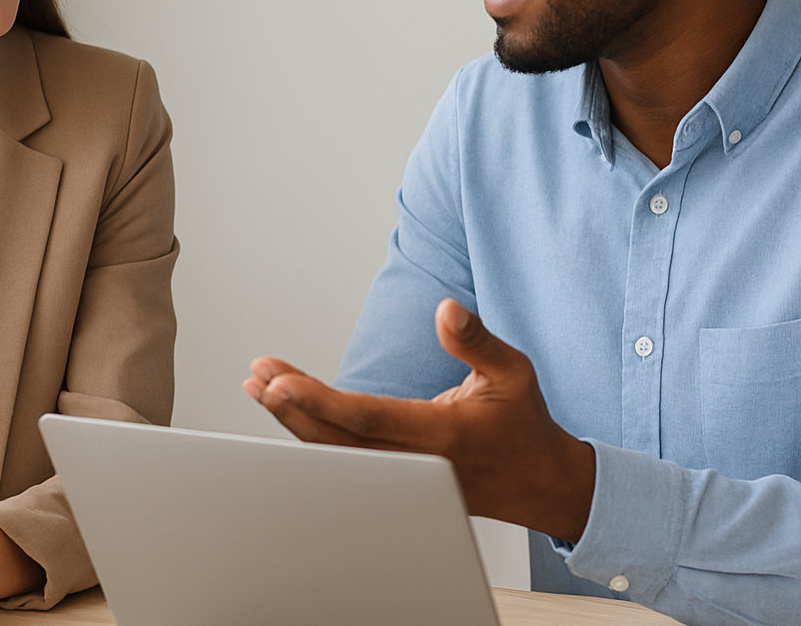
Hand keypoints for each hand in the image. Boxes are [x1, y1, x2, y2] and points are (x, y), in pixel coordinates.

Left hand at [243, 298, 596, 540]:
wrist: (540, 484)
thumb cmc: (523, 422)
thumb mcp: (513, 371)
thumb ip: (475, 341)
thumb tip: (446, 310)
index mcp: (442, 436)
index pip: (367, 419)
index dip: (319, 402)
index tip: (280, 383)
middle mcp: (417, 465)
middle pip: (337, 442)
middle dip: (292, 409)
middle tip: (259, 376)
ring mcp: (405, 483)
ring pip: (336, 456)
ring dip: (295, 422)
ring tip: (262, 386)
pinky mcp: (398, 489)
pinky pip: (346, 463)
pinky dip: (313, 437)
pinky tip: (292, 412)